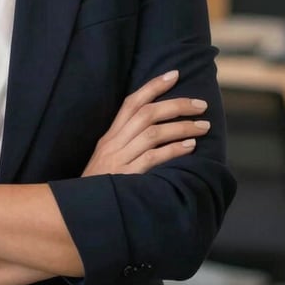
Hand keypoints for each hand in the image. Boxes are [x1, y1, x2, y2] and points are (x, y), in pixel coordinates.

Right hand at [82, 70, 208, 176]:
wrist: (81, 209)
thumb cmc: (99, 185)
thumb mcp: (107, 159)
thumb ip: (126, 144)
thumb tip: (156, 131)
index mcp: (109, 136)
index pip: (131, 102)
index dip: (152, 86)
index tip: (174, 74)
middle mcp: (113, 142)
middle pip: (146, 113)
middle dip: (176, 105)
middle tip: (201, 104)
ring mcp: (119, 159)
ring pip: (152, 133)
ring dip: (181, 127)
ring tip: (203, 126)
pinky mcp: (126, 176)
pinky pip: (152, 158)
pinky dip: (173, 150)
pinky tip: (190, 147)